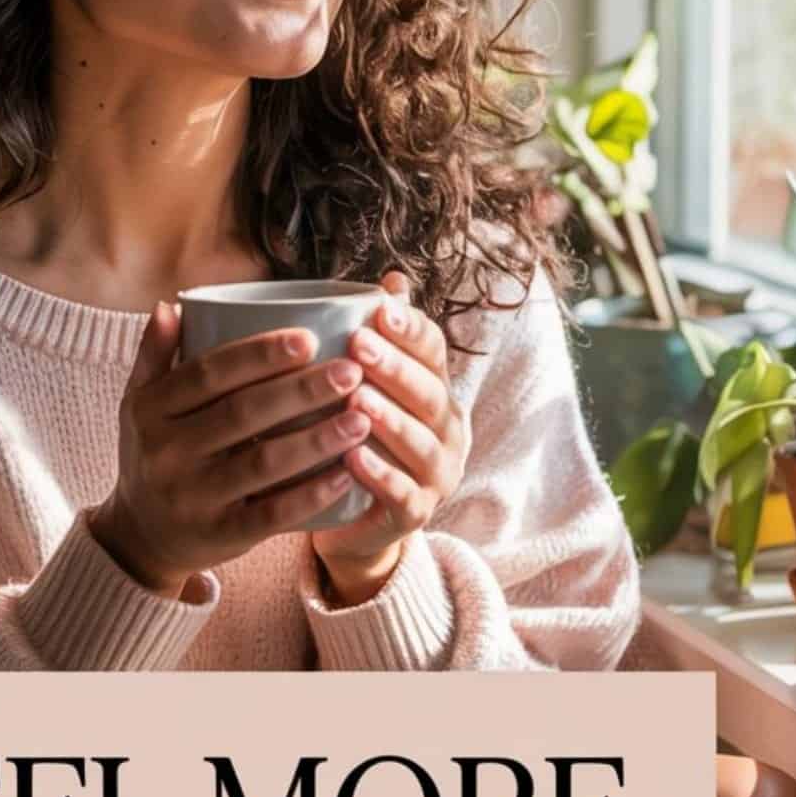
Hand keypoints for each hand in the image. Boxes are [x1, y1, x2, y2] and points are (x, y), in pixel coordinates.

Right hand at [90, 302, 375, 597]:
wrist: (140, 537)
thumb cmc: (155, 453)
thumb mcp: (139, 404)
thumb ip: (154, 355)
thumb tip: (171, 306)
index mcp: (149, 410)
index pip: (208, 373)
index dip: (259, 355)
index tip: (309, 338)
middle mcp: (165, 452)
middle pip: (242, 413)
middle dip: (301, 390)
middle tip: (351, 372)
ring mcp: (191, 497)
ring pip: (262, 463)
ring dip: (316, 439)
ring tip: (361, 417)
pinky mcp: (218, 535)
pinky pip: (270, 515)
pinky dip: (309, 495)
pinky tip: (346, 474)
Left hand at [311, 269, 465, 600]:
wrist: (349, 519)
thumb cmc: (353, 438)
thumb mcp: (361, 385)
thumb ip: (375, 338)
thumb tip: (391, 277)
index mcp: (436, 390)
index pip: (435, 352)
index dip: (411, 330)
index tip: (380, 308)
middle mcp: (447, 430)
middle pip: (430, 393)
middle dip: (396, 368)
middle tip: (359, 345)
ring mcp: (437, 475)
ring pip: (420, 444)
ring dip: (390, 421)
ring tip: (356, 401)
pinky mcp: (415, 515)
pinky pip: (403, 495)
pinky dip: (380, 477)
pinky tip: (352, 460)